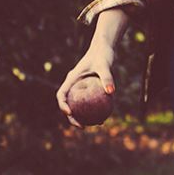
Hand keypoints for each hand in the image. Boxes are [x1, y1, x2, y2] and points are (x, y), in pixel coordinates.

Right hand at [56, 7, 129, 126]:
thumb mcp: (105, 65)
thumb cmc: (103, 54)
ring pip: (78, 105)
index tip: (70, 113)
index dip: (62, 105)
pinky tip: (104, 117)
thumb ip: (107, 78)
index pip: (62, 94)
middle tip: (82, 126)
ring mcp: (80, 88)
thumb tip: (111, 92)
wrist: (105, 48)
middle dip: (72, 117)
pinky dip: (94, 110)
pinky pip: (89, 102)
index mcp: (72, 78)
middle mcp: (74, 84)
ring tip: (94, 125)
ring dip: (83, 117)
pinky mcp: (88, 89)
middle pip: (68, 103)